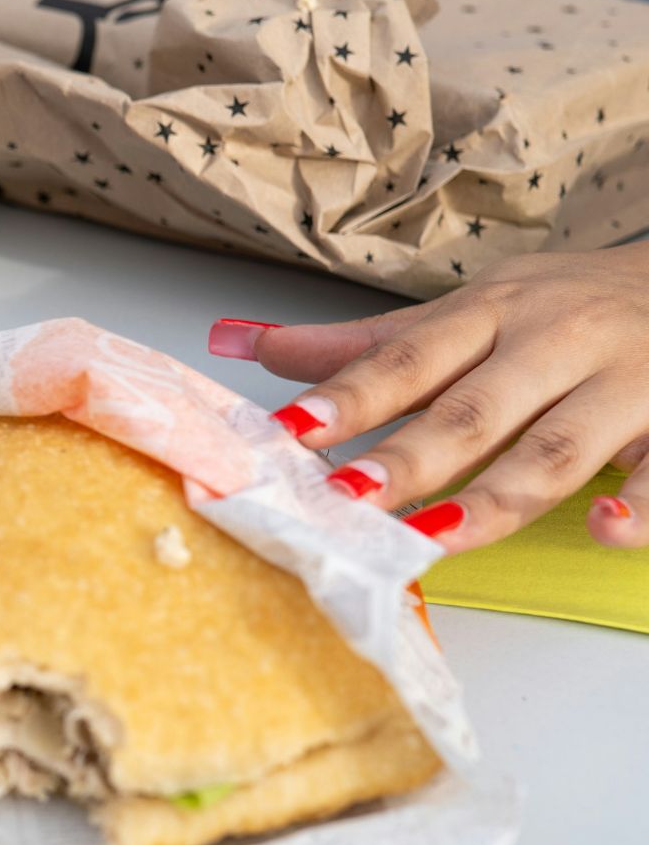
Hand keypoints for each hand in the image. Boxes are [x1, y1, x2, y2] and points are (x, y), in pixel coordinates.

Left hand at [210, 245, 648, 551]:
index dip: (348, 397)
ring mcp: (626, 383)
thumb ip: (359, 345)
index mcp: (491, 313)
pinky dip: (643, 507)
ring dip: (495, 496)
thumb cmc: (565, 308)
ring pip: (556, 447)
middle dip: (409, 457)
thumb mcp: (466, 312)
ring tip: (437, 535)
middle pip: (472, 409)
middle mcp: (553, 342)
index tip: (290, 431)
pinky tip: (607, 528)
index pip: (406, 359)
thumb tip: (237, 340)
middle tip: (350, 499)